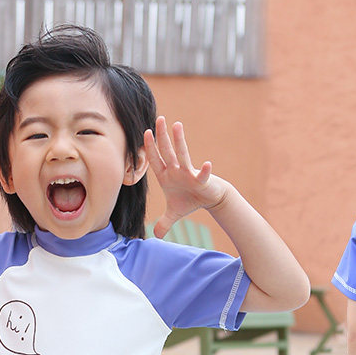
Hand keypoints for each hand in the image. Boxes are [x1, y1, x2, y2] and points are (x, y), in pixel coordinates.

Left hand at [144, 116, 228, 238]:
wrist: (210, 198)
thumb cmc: (190, 200)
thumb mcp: (174, 213)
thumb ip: (164, 222)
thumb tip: (156, 236)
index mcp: (167, 175)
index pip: (155, 160)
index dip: (150, 148)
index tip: (146, 133)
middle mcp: (177, 171)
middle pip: (167, 151)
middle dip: (162, 136)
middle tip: (159, 118)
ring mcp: (189, 174)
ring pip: (182, 155)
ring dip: (179, 141)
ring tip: (177, 125)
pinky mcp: (201, 180)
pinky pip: (202, 175)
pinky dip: (204, 171)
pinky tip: (206, 165)